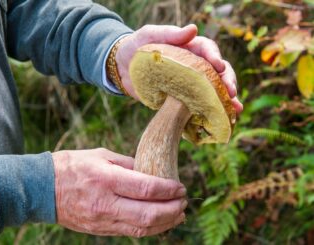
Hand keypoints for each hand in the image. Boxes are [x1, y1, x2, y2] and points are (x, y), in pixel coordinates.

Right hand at [52, 148, 186, 236]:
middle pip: (148, 214)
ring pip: (141, 228)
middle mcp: (106, 203)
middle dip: (172, 209)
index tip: (181, 187)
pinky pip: (130, 232)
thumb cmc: (73, 166)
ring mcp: (102, 220)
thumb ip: (128, 164)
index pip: (146, 188)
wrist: (43, 188)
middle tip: (184, 201)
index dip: (168, 189)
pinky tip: (160, 222)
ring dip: (165, 222)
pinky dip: (150, 228)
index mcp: (106, 179)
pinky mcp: (100, 229)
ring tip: (179, 214)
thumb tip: (151, 171)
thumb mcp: (102, 155)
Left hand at [116, 24, 242, 113]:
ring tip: (236, 109)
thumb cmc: (137, 47)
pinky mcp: (182, 100)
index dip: (215, 57)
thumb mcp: (149, 35)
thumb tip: (193, 29)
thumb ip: (169, 33)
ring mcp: (189, 84)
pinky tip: (221, 120)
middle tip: (232, 92)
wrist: (123, 69)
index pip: (207, 50)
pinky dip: (210, 112)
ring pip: (213, 91)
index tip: (219, 67)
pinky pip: (199, 106)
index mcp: (189, 49)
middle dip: (227, 81)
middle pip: (217, 73)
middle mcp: (194, 66)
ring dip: (226, 99)